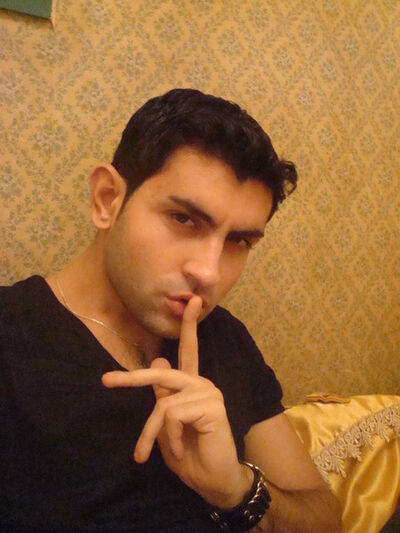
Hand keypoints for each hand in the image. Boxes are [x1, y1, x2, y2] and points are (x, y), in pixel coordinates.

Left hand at [102, 297, 252, 507]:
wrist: (214, 482)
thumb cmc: (190, 455)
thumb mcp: (167, 426)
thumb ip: (162, 397)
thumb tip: (157, 361)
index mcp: (192, 386)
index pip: (189, 350)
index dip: (189, 326)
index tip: (193, 301)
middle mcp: (201, 383)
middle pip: (162, 373)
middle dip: (132, 378)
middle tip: (106, 380)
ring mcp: (209, 392)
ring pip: (163, 403)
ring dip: (151, 432)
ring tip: (148, 453)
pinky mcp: (212, 405)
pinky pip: (172, 414)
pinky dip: (167, 437)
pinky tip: (178, 450)